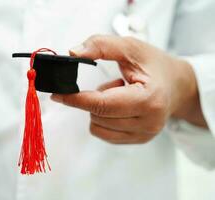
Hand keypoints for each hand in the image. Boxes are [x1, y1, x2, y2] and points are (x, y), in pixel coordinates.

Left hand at [51, 35, 205, 143]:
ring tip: (121, 95)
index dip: (75, 99)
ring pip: (97, 126)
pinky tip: (120, 107)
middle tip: (116, 84)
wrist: (176, 85)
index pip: (102, 104)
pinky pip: (103, 133)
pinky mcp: (137, 140)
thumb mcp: (130, 47)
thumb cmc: (154, 65)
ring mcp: (143, 135)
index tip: (57, 94)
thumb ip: (101, 46)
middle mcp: (148, 123)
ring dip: (99, 108)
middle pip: (97, 115)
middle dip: (94, 98)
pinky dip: (103, 118)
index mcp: (148, 100)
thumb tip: (73, 53)